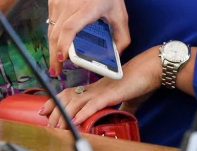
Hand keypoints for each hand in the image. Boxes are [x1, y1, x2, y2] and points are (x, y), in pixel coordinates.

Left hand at [42, 47, 161, 127]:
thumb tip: (123, 116)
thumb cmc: (140, 81)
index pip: (71, 93)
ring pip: (78, 102)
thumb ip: (122, 107)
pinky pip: (95, 104)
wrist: (152, 69)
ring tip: (57, 126)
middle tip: (45, 120)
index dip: (57, 101)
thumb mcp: (127, 98)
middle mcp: (96, 88)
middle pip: (69, 97)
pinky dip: (84, 113)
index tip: (45, 110)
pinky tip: (76, 120)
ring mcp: (103, 90)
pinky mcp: (112, 94)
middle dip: (55, 109)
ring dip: (66, 115)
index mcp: (97, 88)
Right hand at [47, 0, 129, 76]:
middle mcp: (70, 4)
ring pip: (51, 30)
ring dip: (53, 47)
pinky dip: (54, 34)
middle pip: (56, 34)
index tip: (63, 59)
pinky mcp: (54, 0)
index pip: (69, 28)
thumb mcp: (121, 15)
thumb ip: (122, 37)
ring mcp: (59, 2)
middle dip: (55, 56)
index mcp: (88, 8)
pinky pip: (51, 22)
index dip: (64, 45)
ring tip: (56, 62)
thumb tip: (116, 57)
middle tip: (56, 72)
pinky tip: (59, 43)